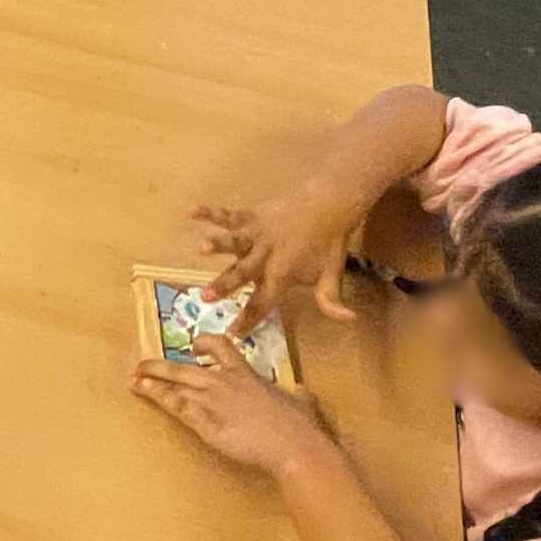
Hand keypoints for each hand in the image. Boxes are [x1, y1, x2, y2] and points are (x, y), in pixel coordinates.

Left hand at [132, 335, 331, 480]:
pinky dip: (157, 396)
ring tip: (134, 377)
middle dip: (162, 365)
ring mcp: (212, 399)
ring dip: (152, 380)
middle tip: (144, 363)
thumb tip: (303, 394)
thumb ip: (298, 396)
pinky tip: (142, 391)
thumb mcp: (301, 402)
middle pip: (185, 367)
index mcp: (246, 374)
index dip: (205, 344)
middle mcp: (224, 381)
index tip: (194, 347)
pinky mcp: (204, 420)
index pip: (221, 347)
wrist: (292, 444)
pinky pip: (175, 405)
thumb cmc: (299, 426)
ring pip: (174, 383)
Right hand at [195, 188, 359, 330]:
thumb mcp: (332, 276)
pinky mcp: (253, 217)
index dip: (248, 320)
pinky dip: (211, 212)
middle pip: (242, 273)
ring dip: (218, 244)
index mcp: (282, 274)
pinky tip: (192, 212)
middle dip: (224, 285)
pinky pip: (230, 215)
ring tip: (202, 249)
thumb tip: (349, 321)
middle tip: (205, 296)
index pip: (262, 302)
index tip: (232, 335)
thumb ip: (332, 301)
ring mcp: (257, 234)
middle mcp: (265, 256)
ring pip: (235, 241)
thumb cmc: (328, 244)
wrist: (329, 206)